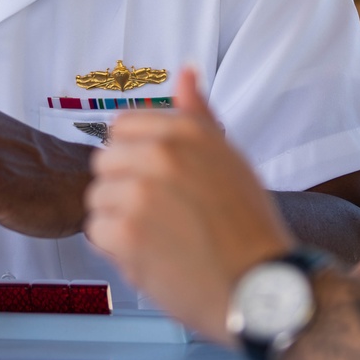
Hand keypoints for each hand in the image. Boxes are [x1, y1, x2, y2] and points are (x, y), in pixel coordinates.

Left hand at [84, 66, 293, 340]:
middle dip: (122, 188)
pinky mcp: (126, 233)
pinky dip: (117, 250)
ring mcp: (139, 193)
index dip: (132, 155)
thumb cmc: (249, 227)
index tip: (154, 179)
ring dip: (119, 221)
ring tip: (160, 238)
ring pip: (98, 199)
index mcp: (186, 131)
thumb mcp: (230, 158)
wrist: (262, 288)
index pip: (122, 126)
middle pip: (104, 162)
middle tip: (161, 215)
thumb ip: (198, 115)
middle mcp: (160, 154)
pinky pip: (96, 232)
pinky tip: (151, 256)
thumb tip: (186, 71)